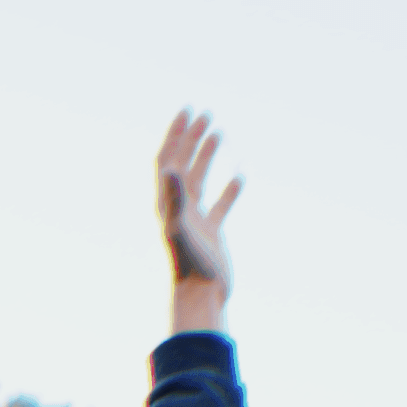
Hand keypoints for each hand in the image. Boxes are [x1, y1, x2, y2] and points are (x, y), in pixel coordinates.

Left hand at [157, 110, 239, 312]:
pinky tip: (240, 176)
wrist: (201, 294)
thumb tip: (170, 167)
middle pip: (183, 163)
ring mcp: (195, 218)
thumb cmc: (189, 263)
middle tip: (205, 115)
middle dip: (192, 138)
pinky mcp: (212, 231)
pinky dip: (230, 189)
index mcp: (166, 202)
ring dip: (207, 155)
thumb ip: (174, 197)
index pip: (167, 159)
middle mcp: (178, 207)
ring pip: (201, 179)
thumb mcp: (180, 227)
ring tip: (218, 132)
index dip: (175, 135)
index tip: (186, 112)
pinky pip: (221, 204)